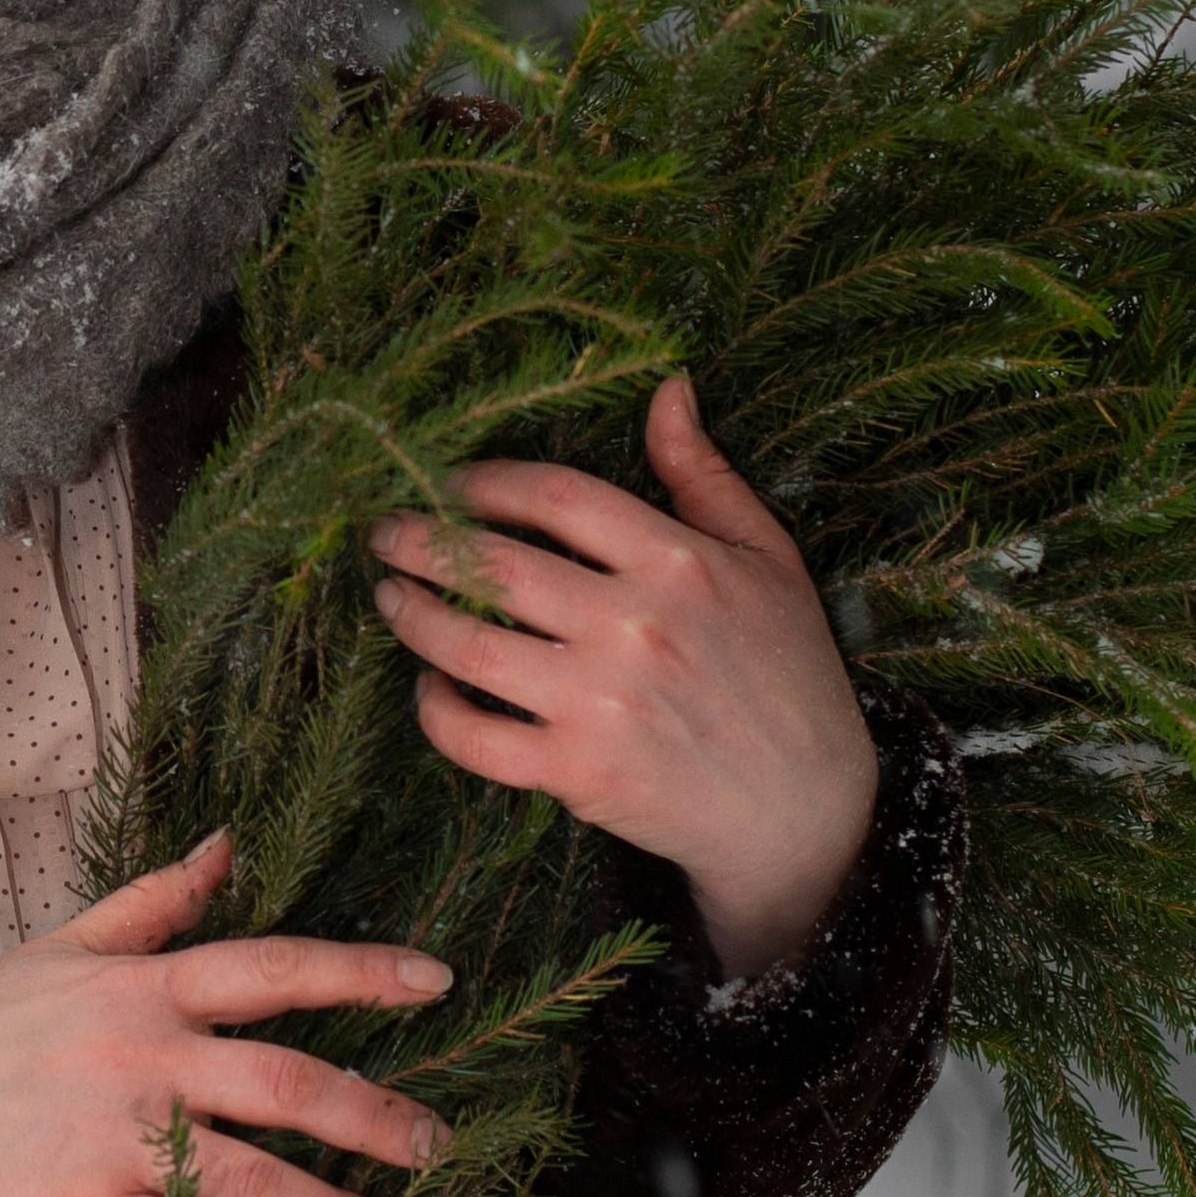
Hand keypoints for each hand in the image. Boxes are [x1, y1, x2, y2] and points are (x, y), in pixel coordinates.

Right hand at [0, 833, 453, 1196]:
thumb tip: (229, 842)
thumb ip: (155, 900)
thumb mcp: (63, 944)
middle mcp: (145, 1057)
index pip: (275, 968)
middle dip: (379, 1120)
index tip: (436, 982)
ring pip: (260, 1180)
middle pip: (292, 1085)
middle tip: (434, 1145)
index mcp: (144, 986)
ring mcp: (120, 1140)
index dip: (363, 973)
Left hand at [368, 376, 875, 977]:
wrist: (809, 808)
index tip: (448, 483)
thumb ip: (704, 474)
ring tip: (389, 599)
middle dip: (421, 543)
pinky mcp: (581, 774)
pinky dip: (437, 713)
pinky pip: (477, 739)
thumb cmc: (788, 671)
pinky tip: (430, 689)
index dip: (487, 482)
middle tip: (386, 534)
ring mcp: (602, 704)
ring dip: (413, 618)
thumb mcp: (768, 558)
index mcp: (679, 563)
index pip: (556, 497)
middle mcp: (635, 627)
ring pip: (470, 650)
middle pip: (495, 567)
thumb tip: (668, 388)